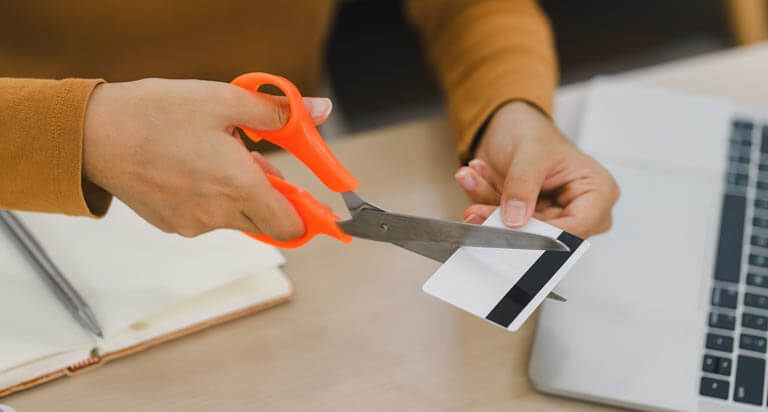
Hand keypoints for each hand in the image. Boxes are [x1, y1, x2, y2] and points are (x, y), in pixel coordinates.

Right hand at [83, 78, 332, 238]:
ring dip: (237, 195)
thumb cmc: (156, 115)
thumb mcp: (224, 100)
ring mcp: (191, 224)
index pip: (289, 226)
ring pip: (234, 218)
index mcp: (238, 187)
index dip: (304, 214)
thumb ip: (277, 111)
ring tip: (214, 156)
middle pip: (263, 222)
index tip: (310, 202)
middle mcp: (217, 215)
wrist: (94, 134)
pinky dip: (210, 198)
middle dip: (269, 196)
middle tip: (255, 161)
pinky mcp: (170, 224)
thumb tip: (318, 111)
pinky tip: (192, 167)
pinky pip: (205, 218)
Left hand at [454, 101, 618, 237]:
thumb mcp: (531, 152)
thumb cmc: (533, 131)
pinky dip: (482, 200)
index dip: (545, 233)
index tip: (515, 227)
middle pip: (543, 233)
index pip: (577, 227)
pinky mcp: (523, 219)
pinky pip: (499, 220)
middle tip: (478, 209)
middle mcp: (577, 209)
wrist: (508, 125)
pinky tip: (473, 177)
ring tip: (470, 178)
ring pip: (516, 229)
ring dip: (487, 206)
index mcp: (596, 191)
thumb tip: (516, 218)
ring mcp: (548, 216)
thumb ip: (523, 185)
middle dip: (506, 219)